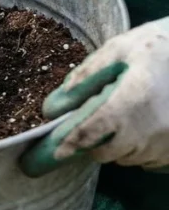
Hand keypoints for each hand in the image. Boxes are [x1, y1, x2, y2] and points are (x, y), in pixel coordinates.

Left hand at [23, 17, 168, 174]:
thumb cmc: (157, 48)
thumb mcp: (118, 49)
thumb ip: (85, 75)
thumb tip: (52, 107)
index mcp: (134, 98)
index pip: (94, 129)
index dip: (72, 143)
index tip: (57, 152)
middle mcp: (152, 126)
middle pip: (107, 152)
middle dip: (95, 144)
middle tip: (98, 124)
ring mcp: (168, 142)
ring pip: (128, 158)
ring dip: (118, 147)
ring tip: (125, 120)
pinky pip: (149, 161)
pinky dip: (140, 150)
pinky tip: (145, 127)